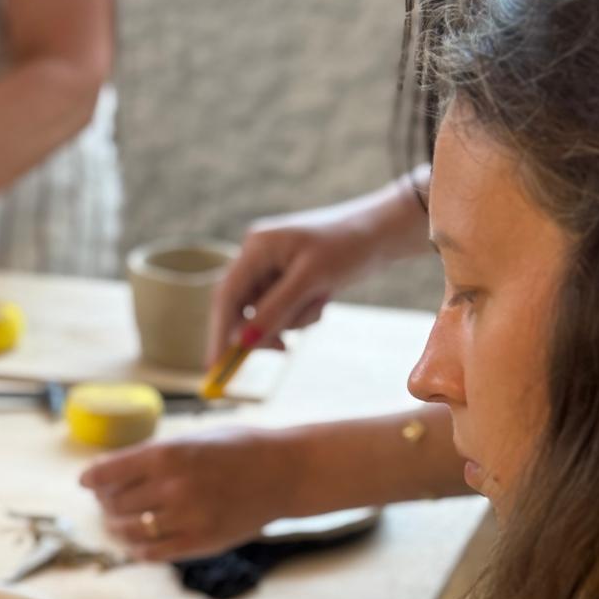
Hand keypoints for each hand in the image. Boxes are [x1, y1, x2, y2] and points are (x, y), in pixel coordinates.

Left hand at [82, 425, 320, 560]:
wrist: (284, 472)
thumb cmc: (238, 449)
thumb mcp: (193, 439)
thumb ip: (155, 456)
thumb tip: (111, 472)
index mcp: (168, 454)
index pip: (108, 472)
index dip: (92, 478)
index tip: (86, 482)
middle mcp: (173, 486)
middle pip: (114, 503)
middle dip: (105, 503)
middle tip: (109, 502)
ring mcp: (186, 517)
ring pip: (128, 530)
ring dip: (117, 528)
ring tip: (120, 524)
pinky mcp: (200, 542)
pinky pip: (152, 552)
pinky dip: (138, 549)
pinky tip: (139, 542)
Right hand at [208, 198, 387, 363]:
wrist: (383, 232)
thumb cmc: (348, 247)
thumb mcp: (311, 281)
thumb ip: (274, 311)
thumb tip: (242, 342)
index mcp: (256, 247)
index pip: (226, 297)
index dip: (219, 333)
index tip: (215, 366)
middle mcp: (258, 256)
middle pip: (242, 309)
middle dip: (266, 328)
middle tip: (284, 350)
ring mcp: (272, 268)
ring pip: (265, 315)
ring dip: (292, 320)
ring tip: (320, 301)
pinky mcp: (287, 279)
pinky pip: (282, 310)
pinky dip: (301, 315)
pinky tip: (323, 298)